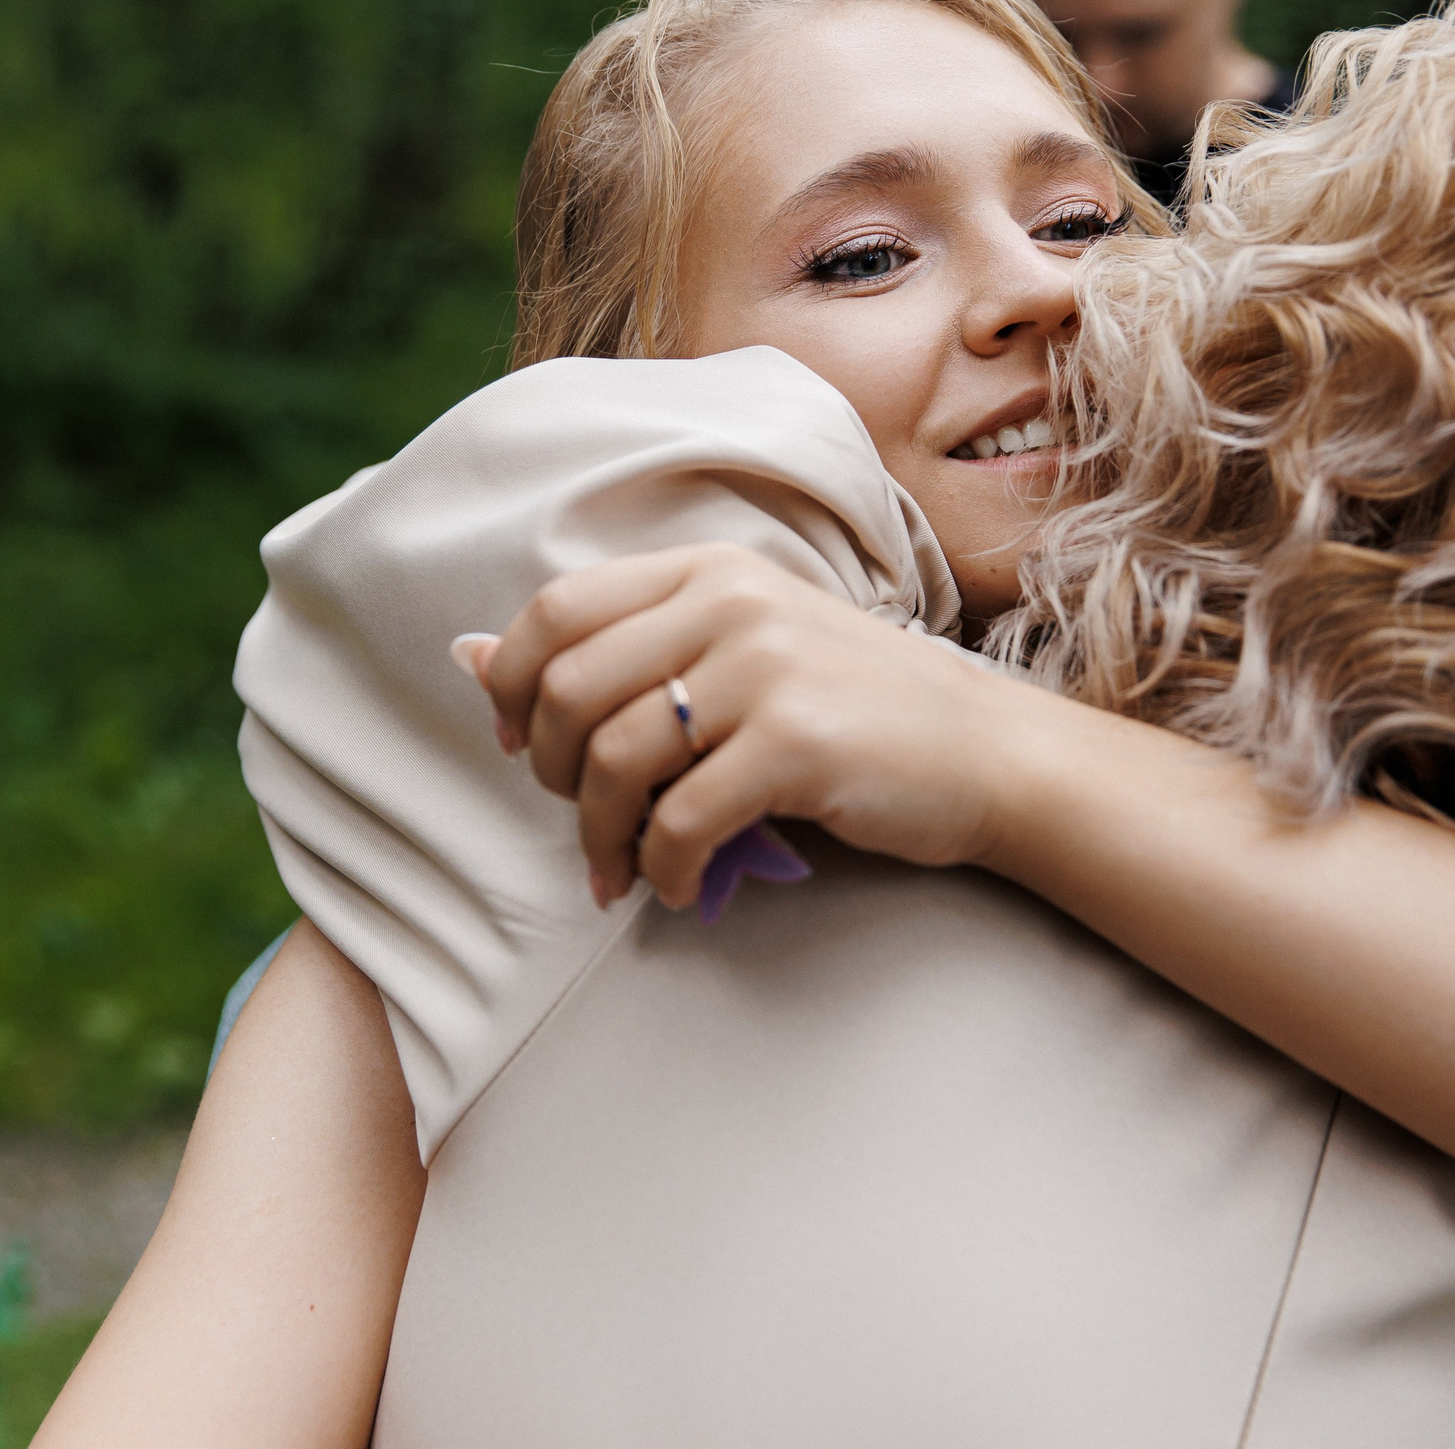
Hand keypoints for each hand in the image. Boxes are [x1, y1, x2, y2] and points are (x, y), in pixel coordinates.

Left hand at [475, 543, 1015, 910]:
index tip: (528, 747)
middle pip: (568, 688)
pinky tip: (680, 885)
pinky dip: (662, 868)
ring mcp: (766, 666)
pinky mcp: (796, 741)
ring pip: (614, 759)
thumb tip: (467, 656)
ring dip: (600, 837)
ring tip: (621, 872)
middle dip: (553, 774)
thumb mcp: (738, 651)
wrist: (986, 752)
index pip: (556, 608)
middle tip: (585, 821)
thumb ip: (617, 649)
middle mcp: (731, 601)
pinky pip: (679, 819)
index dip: (515, 686)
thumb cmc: (854, 709)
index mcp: (709, 568)